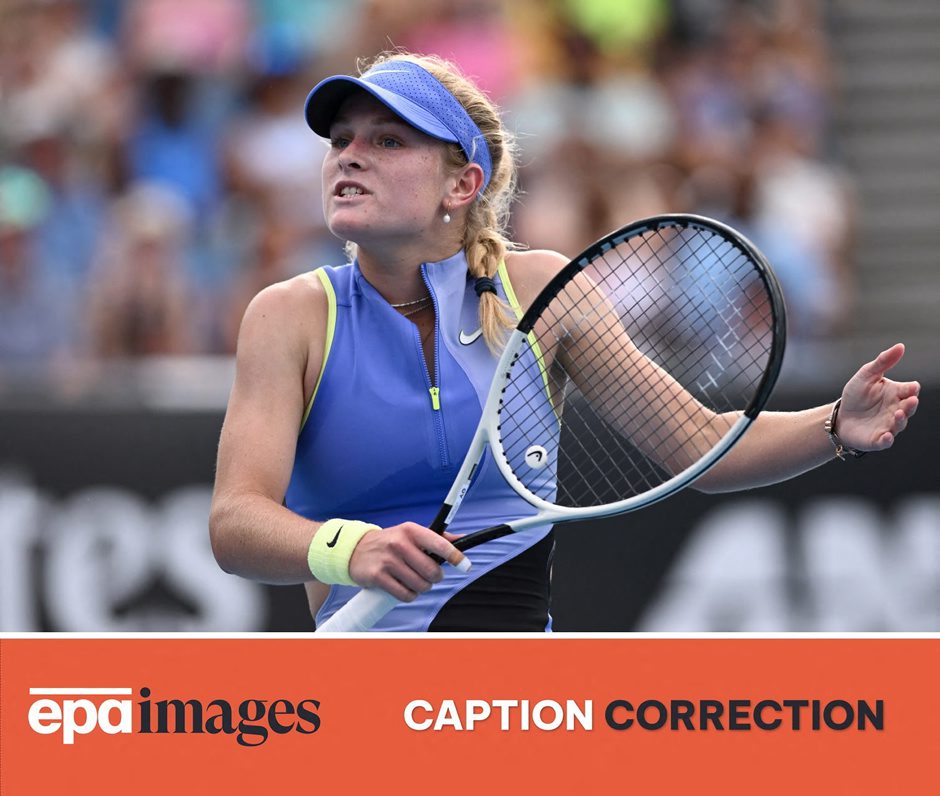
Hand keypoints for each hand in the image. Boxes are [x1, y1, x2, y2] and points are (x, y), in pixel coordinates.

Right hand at [348, 523, 466, 600]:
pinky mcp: (378, 577)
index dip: (455, 556)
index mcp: (411, 530)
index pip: (439, 544)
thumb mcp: (411, 534)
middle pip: (431, 571)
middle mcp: (399, 543)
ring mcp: (388, 560)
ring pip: (420, 585)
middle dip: (434, 578)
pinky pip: (405, 595)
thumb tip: (462, 540)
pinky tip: (403, 587)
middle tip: (429, 576)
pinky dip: (409, 595)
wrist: (355, 550)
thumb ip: (437, 538)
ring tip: (414, 580)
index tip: (464, 565)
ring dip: (421, 588)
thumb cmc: (391, 543)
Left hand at [837, 343, 919, 452]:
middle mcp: (896, 410)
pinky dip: (887, 440)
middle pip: (909, 408)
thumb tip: (901, 346)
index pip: (910, 390)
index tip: (912, 388)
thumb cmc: (856, 395)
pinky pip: (885, 441)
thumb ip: (883, 362)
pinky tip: (886, 436)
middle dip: (910, 405)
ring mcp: (888, 425)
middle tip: (911, 400)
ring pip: (899, 424)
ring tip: (898, 414)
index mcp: (896, 394)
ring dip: (900, 420)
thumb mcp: (867, 375)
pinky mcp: (877, 439)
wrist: (840, 416)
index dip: (912, 389)